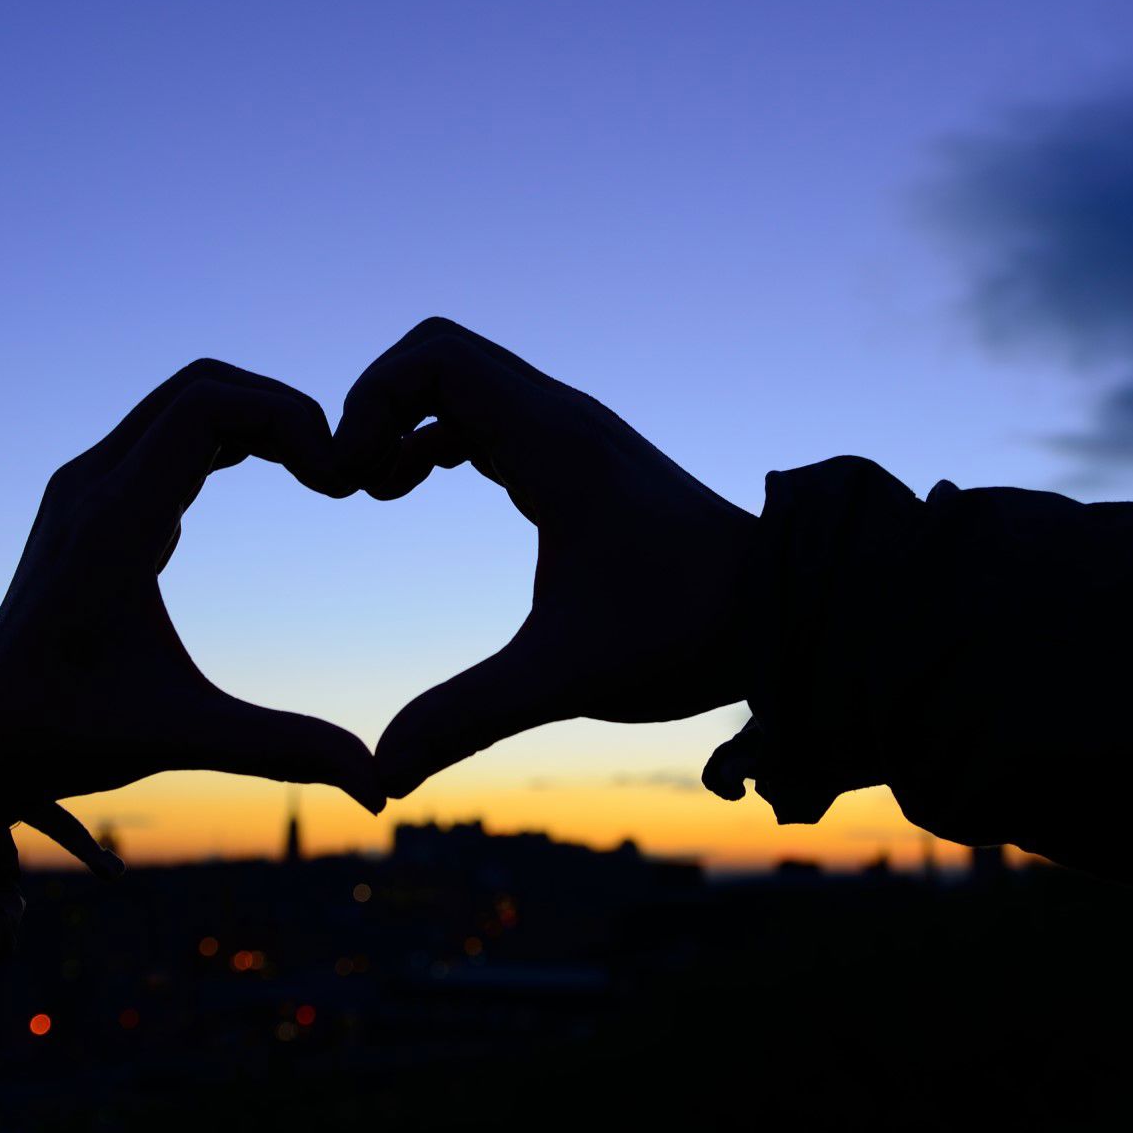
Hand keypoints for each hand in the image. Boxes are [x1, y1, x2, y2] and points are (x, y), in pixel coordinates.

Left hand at [0, 360, 384, 871]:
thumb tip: (380, 789)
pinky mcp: (86, 504)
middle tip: (339, 472)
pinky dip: (224, 440)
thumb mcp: (181, 738)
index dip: (289, 419)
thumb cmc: (63, 739)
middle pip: (201, 387)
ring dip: (254, 421)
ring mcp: (83, 489)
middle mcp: (91, 486)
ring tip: (317, 473)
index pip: (208, 406)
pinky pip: (164, 435)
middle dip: (282, 412)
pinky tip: (268, 480)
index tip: (338, 482)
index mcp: (112, 524)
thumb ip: (285, 750)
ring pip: (181, 404)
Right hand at [331, 318, 756, 797]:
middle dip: (375, 407)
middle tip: (349, 485)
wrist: (784, 614)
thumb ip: (465, 717)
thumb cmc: (687, 633)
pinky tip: (418, 490)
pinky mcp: (579, 459)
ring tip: (375, 493)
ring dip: (404, 422)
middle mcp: (562, 419)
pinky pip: (487, 414)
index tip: (348, 484)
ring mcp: (572, 435)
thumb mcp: (564, 677)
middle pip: (437, 357)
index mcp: (554, 442)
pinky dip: (438, 437)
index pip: (434, 357)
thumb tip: (381, 776)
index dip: (369, 401)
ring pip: (462, 383)